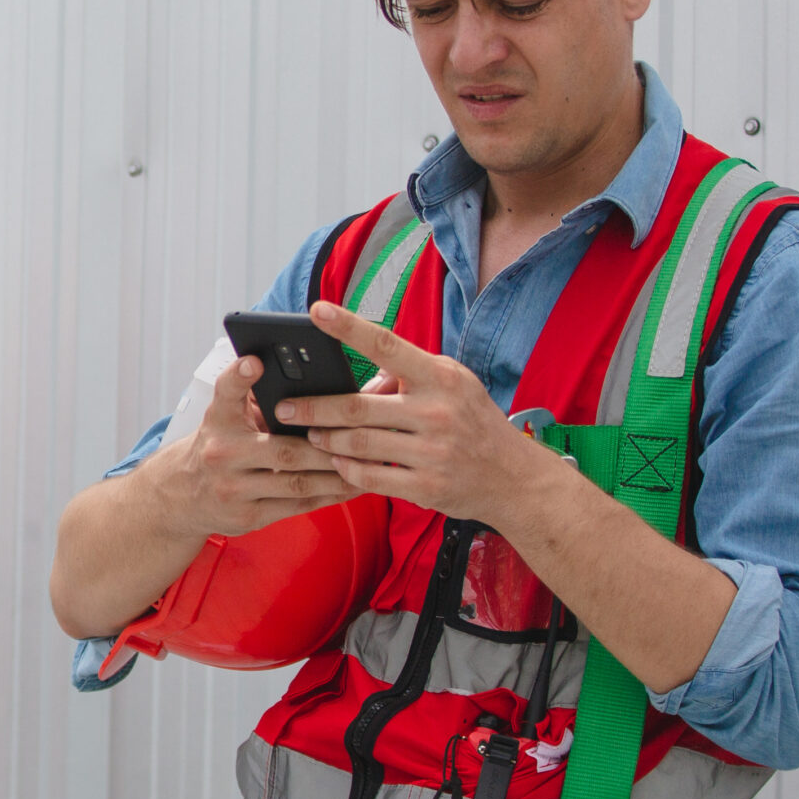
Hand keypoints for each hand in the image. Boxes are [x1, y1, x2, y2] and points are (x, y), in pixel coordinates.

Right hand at [145, 350, 360, 538]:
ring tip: (370, 463)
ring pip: (297, 482)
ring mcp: (233, 489)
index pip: (226, 392)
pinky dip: (330, 495)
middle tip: (365, 436)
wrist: (181, 496)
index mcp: (218, 419)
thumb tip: (317, 377)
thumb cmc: (220, 445)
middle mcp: (222, 453)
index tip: (256, 361)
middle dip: (329, 445)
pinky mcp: (248, 516)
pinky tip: (353, 485)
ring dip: (338, 474)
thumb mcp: (228, 416)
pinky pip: (298, 505)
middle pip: (284, 450)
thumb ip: (260, 396)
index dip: (240, 376)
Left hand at [279, 301, 561, 524]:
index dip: (349, 326)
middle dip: (313, 407)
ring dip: (326, 440)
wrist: (515, 478)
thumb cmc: (474, 422)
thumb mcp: (454, 385)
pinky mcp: (425, 487)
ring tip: (310, 434)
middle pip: (357, 406)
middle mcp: (437, 412)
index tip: (316, 311)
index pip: (387, 344)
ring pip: (358, 444)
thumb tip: (360, 374)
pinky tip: (336, 463)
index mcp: (441, 377)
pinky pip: (370, 478)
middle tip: (283, 407)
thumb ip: (409, 375)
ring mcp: (431, 452)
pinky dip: (346, 470)